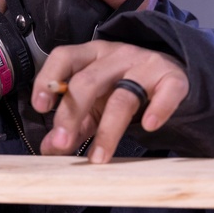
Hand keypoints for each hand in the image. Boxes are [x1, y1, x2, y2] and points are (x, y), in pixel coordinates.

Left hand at [30, 41, 188, 162]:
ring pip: (123, 97)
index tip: (40, 107)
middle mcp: (116, 55)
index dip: (49, 79)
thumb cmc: (124, 87)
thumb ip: (74, 123)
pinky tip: (148, 125)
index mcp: (91, 55)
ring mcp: (146, 65)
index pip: (64, 56)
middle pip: (88, 81)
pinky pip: (167, 92)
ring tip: (98, 158)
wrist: (171, 75)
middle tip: (62, 143)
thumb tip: (50, 148)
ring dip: (107, 131)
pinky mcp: (173, 78)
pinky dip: (158, 109)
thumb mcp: (95, 102)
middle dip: (71, 114)